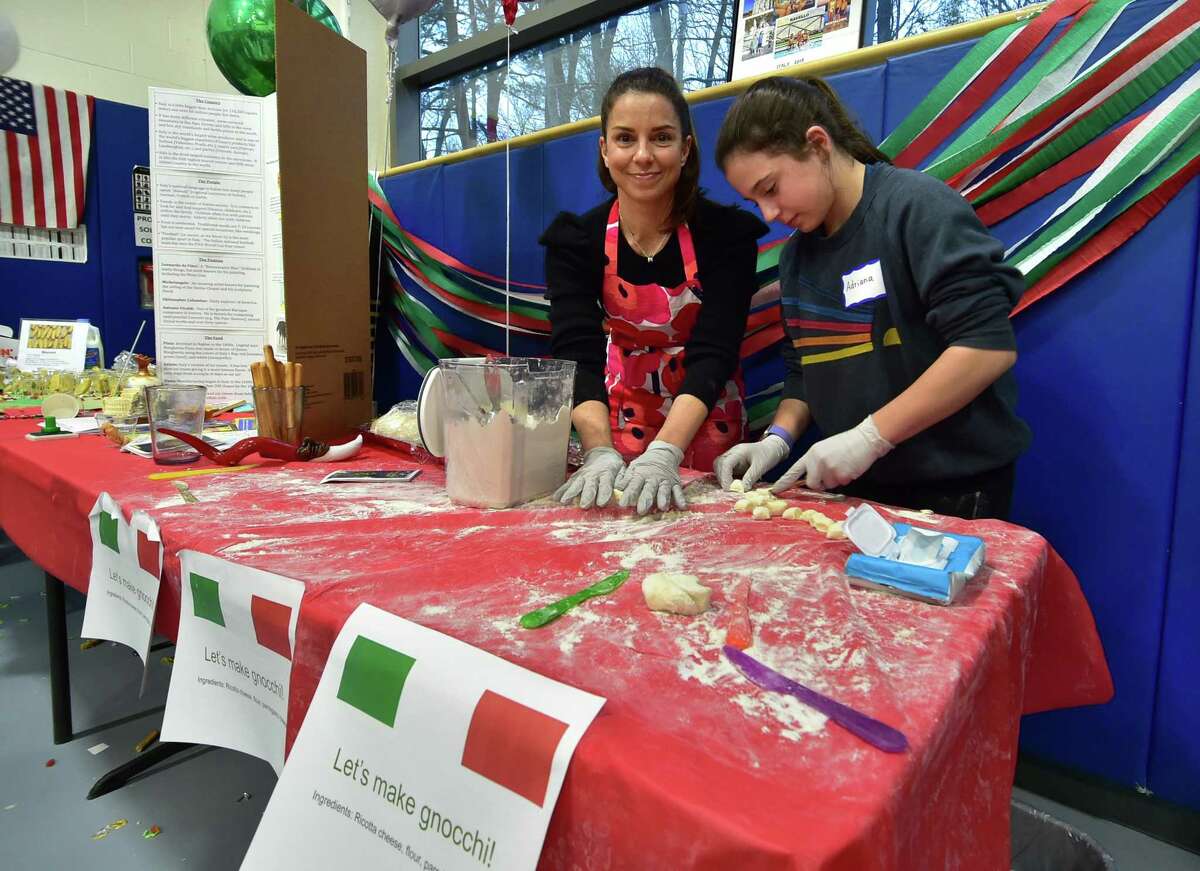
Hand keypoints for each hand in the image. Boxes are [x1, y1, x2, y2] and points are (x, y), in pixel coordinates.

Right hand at [554, 446, 624, 508]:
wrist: (602, 453)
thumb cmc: (614, 466)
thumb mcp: (622, 470)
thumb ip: (622, 480)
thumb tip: (622, 489)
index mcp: (607, 473)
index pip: (605, 483)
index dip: (604, 493)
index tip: (601, 503)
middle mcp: (593, 474)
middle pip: (589, 485)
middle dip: (586, 495)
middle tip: (584, 505)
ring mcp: (582, 475)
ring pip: (576, 484)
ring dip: (570, 493)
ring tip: (564, 502)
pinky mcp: (575, 477)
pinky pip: (567, 484)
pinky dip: (561, 491)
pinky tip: (555, 498)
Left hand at [615, 441, 685, 514]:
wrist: (663, 453)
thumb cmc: (644, 464)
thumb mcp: (633, 468)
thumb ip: (625, 480)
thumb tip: (615, 490)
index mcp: (641, 475)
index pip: (633, 486)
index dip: (628, 495)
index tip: (623, 504)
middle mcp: (653, 478)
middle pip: (649, 489)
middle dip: (645, 500)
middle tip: (641, 511)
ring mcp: (665, 481)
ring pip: (664, 490)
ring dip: (663, 498)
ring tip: (662, 507)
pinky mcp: (675, 483)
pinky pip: (678, 491)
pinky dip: (681, 498)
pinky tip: (682, 506)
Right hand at [713, 434, 790, 490]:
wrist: (772, 448)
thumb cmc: (768, 454)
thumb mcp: (761, 466)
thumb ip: (751, 477)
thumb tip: (742, 490)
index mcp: (739, 451)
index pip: (726, 463)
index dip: (725, 477)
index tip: (728, 489)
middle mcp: (732, 453)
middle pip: (718, 465)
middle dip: (722, 478)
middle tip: (729, 490)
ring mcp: (731, 457)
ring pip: (719, 467)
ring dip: (722, 478)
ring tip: (731, 488)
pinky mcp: (733, 462)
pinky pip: (724, 470)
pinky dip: (725, 478)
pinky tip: (732, 485)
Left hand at [772, 416, 892, 492]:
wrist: (865, 438)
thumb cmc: (846, 444)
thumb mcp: (825, 449)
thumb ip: (816, 462)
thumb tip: (812, 478)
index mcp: (812, 454)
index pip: (794, 470)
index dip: (785, 481)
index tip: (776, 489)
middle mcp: (817, 461)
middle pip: (812, 483)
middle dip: (820, 482)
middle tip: (832, 471)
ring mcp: (828, 469)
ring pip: (828, 485)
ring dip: (835, 480)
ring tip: (843, 465)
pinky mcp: (840, 475)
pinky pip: (840, 484)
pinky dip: (845, 479)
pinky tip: (850, 467)